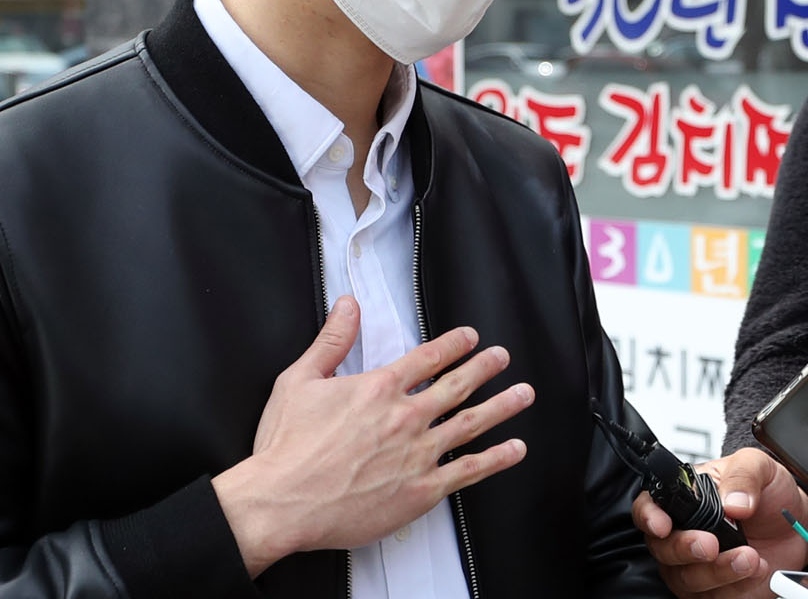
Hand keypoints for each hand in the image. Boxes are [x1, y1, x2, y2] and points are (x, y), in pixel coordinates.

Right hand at [213, 297, 534, 575]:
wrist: (284, 502)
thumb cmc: (287, 447)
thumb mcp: (299, 380)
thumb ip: (331, 341)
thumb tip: (347, 306)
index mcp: (378, 389)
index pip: (427, 358)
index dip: (453, 344)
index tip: (471, 338)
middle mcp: (405, 417)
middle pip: (457, 385)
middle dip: (485, 368)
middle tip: (502, 357)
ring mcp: (418, 454)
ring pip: (471, 423)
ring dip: (502, 406)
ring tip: (523, 394)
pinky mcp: (422, 490)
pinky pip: (469, 470)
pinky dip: (496, 459)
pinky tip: (514, 450)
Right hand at [632, 446, 807, 597]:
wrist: (797, 523)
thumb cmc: (769, 492)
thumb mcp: (758, 466)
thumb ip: (743, 475)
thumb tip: (733, 502)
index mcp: (685, 497)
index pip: (649, 506)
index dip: (649, 517)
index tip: (662, 525)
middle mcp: (684, 532)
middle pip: (662, 549)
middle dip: (684, 549)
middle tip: (710, 544)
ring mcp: (698, 564)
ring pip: (686, 579)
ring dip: (716, 572)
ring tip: (748, 557)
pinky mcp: (718, 589)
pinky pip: (716, 597)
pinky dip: (736, 586)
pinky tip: (758, 568)